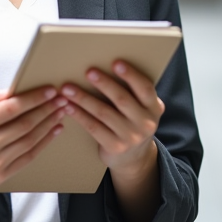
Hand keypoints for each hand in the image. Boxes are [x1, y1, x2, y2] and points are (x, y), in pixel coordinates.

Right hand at [0, 86, 66, 209]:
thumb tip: (12, 91)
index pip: (11, 108)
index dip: (33, 98)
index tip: (50, 90)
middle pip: (24, 124)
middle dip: (46, 110)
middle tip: (62, 99)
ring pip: (29, 141)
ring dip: (49, 125)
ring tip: (61, 112)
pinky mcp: (0, 175)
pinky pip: (28, 157)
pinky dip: (44, 143)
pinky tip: (54, 131)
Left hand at [60, 60, 164, 177]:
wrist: (134, 158)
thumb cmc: (133, 121)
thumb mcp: (142, 108)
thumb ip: (134, 93)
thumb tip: (109, 65)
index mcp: (154, 107)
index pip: (145, 88)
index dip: (131, 75)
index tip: (115, 63)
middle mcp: (145, 122)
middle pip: (122, 99)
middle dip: (104, 83)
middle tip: (88, 72)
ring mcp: (130, 137)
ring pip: (103, 113)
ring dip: (84, 98)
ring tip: (68, 88)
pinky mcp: (114, 147)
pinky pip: (93, 127)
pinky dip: (79, 115)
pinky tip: (69, 106)